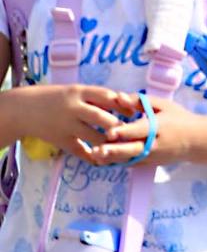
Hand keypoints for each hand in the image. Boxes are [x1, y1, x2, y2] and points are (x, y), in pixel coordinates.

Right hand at [0, 82, 138, 159]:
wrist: (26, 109)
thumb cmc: (58, 98)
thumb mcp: (76, 91)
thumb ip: (97, 97)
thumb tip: (126, 102)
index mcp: (80, 92)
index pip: (107, 96)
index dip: (123, 105)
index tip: (135, 112)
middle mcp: (74, 108)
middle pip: (103, 118)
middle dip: (118, 126)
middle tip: (131, 132)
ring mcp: (67, 126)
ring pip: (95, 137)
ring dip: (110, 143)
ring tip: (121, 146)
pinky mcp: (62, 141)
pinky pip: (82, 151)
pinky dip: (94, 157)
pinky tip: (104, 159)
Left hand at [88, 96, 197, 165]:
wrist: (196, 141)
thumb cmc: (178, 118)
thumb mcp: (163, 105)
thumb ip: (139, 100)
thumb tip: (118, 97)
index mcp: (158, 127)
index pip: (139, 130)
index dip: (124, 132)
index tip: (109, 133)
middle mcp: (154, 144)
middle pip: (132, 149)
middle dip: (114, 151)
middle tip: (97, 150)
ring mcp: (152, 156)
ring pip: (129, 159)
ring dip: (112, 159)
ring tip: (95, 157)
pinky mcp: (149, 163)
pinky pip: (131, 164)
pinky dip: (117, 163)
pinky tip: (102, 161)